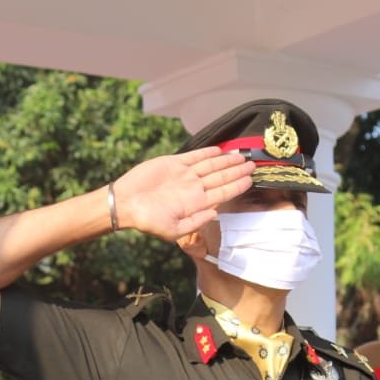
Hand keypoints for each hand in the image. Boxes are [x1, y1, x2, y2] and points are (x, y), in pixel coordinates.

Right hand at [114, 148, 253, 240]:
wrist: (125, 203)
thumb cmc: (147, 220)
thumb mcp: (173, 230)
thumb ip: (196, 221)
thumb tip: (216, 212)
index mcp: (195, 203)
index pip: (223, 193)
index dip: (237, 186)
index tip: (251, 180)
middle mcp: (193, 188)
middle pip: (221, 177)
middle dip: (237, 171)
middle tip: (254, 164)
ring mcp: (184, 175)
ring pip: (211, 166)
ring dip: (227, 160)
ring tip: (242, 156)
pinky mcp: (173, 163)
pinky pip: (194, 156)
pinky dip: (207, 152)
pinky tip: (220, 150)